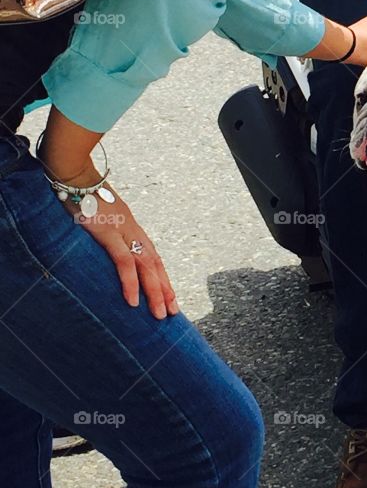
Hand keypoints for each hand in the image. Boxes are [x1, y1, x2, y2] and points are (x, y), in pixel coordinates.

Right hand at [70, 186, 178, 320]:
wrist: (73, 174)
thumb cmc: (82, 195)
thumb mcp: (99, 217)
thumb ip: (106, 233)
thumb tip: (105, 248)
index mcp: (131, 227)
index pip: (152, 256)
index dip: (162, 277)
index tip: (169, 297)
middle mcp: (132, 230)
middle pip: (155, 264)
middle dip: (164, 289)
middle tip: (171, 312)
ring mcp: (123, 231)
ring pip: (146, 266)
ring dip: (154, 291)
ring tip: (158, 314)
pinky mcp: (108, 233)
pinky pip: (123, 262)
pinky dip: (130, 282)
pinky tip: (133, 301)